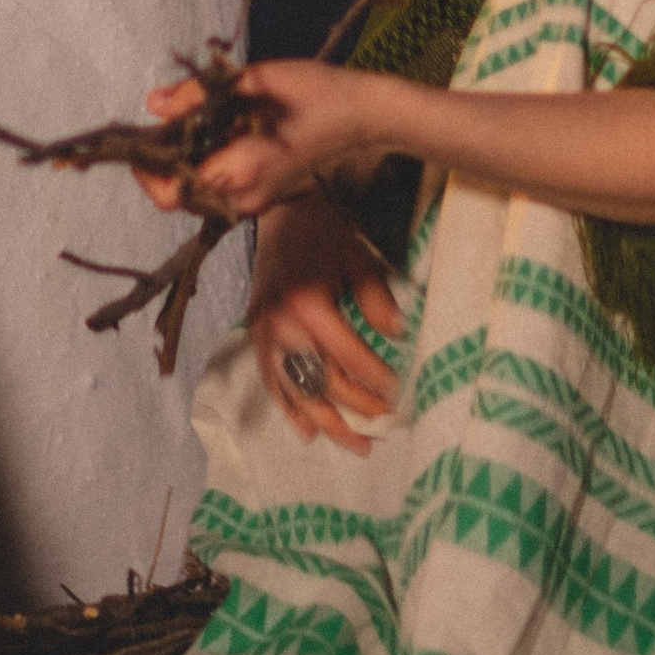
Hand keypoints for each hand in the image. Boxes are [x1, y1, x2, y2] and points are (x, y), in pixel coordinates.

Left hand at [132, 58, 387, 219]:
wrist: (365, 116)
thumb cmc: (316, 91)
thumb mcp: (255, 80)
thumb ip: (199, 95)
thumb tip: (152, 103)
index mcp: (241, 172)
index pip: (170, 189)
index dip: (145, 167)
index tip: (139, 133)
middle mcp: (244, 199)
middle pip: (178, 196)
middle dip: (163, 160)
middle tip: (165, 118)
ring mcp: (254, 204)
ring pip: (196, 194)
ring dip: (183, 162)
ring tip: (189, 119)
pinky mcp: (262, 198)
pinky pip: (217, 190)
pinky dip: (204, 164)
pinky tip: (216, 131)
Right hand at [245, 187, 404, 453]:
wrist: (275, 209)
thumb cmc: (321, 229)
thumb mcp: (355, 255)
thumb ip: (374, 298)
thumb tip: (397, 335)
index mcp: (308, 306)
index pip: (347, 356)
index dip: (375, 378)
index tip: (399, 393)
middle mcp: (282, 327)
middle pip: (323, 381)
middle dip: (357, 406)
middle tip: (385, 424)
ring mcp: (264, 335)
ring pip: (297, 392)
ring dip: (327, 423)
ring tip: (356, 445)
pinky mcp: (255, 336)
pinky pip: (271, 382)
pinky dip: (289, 409)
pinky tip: (308, 432)